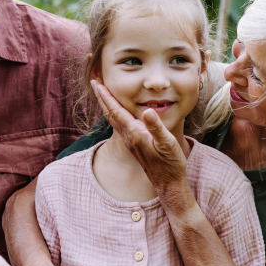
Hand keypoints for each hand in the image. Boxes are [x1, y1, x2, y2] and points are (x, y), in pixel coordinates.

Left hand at [90, 79, 187, 194]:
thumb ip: (157, 127)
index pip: (117, 111)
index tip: (97, 83)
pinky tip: (118, 112)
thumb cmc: (170, 163)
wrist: (168, 183)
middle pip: (111, 114)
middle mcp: (129, 137)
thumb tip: (147, 111)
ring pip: (114, 120)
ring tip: (103, 94)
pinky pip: (120, 125)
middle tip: (95, 83)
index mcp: (135, 134)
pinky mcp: (134, 145)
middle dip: (102, 98)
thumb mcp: (168, 143)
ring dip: (107, 105)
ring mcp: (130, 142)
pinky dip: (115, 114)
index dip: (106, 96)